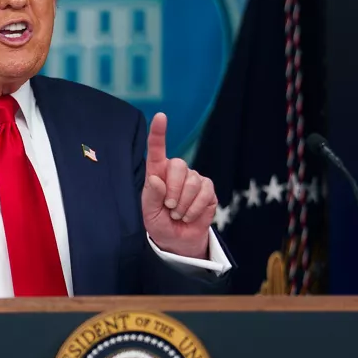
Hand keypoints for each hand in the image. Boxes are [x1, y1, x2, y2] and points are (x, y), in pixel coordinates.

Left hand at [142, 113, 216, 258]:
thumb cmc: (160, 223)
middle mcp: (176, 172)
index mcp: (157, 173)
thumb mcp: (149, 213)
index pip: (157, 150)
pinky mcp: (208, 189)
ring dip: (184, 203)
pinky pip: (204, 192)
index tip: (161, 116)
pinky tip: (189, 215)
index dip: (159, 133)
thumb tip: (156, 179)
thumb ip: (151, 196)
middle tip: (170, 207)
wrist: (178, 240)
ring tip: (178, 214)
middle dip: (174, 190)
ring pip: (192, 182)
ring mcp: (194, 178)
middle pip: (178, 165)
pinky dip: (195, 208)